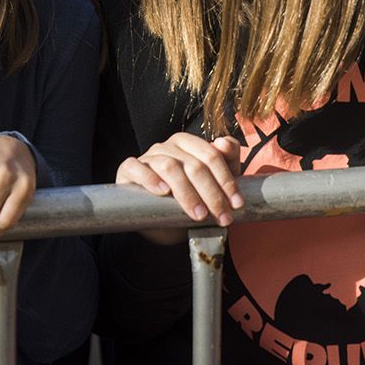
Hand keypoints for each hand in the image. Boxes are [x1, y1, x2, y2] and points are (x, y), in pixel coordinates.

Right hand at [115, 133, 243, 244]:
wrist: (162, 222)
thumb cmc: (191, 198)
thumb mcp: (215, 183)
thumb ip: (227, 160)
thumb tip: (224, 143)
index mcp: (188, 143)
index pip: (211, 155)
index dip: (226, 180)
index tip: (236, 204)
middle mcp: (167, 146)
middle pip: (193, 165)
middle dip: (211, 193)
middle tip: (222, 216)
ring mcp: (147, 156)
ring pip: (168, 167)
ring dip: (187, 193)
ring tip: (199, 215)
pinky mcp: (128, 169)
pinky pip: (136, 167)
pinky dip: (150, 178)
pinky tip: (162, 192)